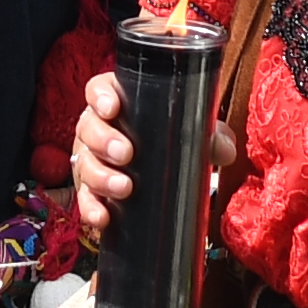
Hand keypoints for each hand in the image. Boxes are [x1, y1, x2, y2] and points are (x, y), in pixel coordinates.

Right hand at [65, 70, 237, 242]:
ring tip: (124, 188)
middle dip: (104, 140)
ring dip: (101, 176)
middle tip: (126, 153)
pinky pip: (84, 199)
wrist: (161, 176)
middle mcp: (97, 129)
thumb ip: (210, 136)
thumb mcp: (192, 133)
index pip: (99, 91)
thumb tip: (223, 148)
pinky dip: (91, 208)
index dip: (101, 97)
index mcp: (118, 103)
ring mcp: (90, 160)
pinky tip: (104, 217)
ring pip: (84, 164)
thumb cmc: (171, 141)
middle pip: (88, 127)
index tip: (112, 108)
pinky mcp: (90, 191)